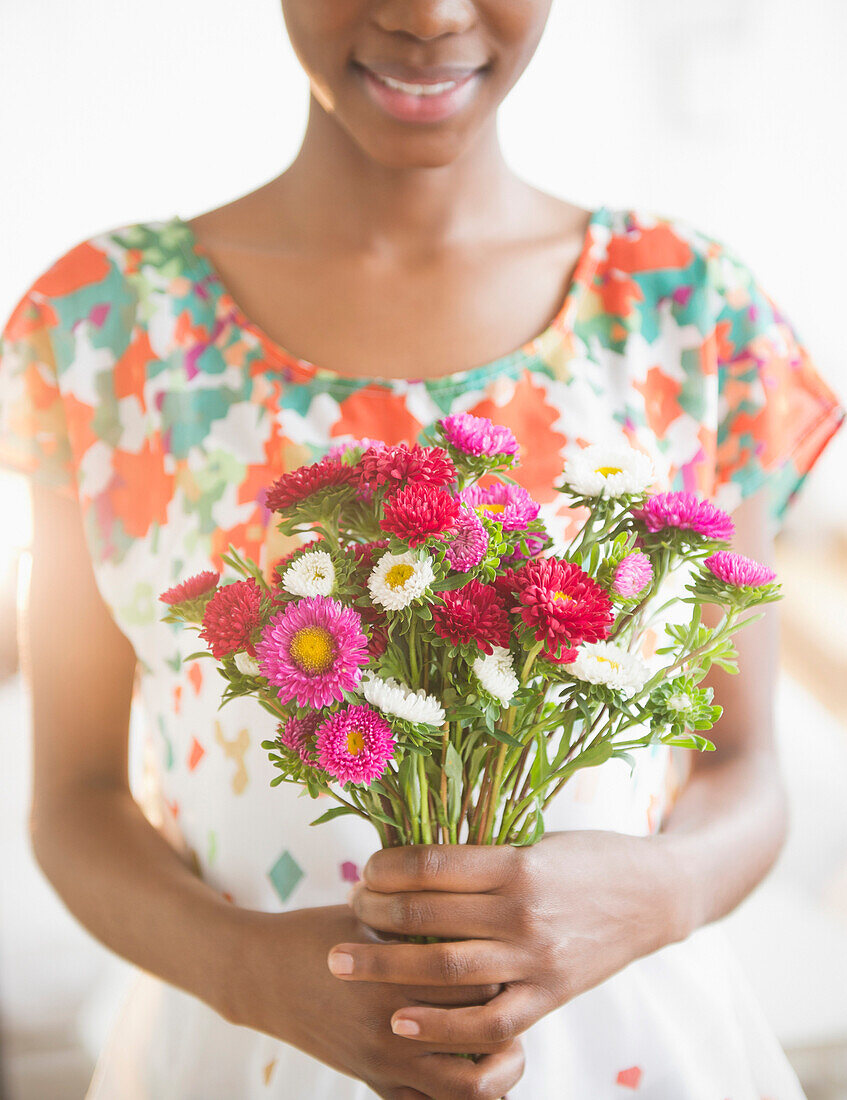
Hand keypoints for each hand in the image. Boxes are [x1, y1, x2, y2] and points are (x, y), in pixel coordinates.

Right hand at [224, 903, 524, 1099]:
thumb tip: (478, 902)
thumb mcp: (369, 915)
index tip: (504, 949)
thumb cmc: (321, 933)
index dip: (500, 964)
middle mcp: (393, 1028)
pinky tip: (472, 1063)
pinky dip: (461, 1092)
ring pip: (469, 1088)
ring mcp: (385, 1065)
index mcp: (394, 977)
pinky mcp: (375, 1085)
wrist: (264, 975)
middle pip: (482, 1031)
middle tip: (514, 988)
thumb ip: (421, 918)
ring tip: (504, 1039)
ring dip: (495, 1065)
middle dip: (506, 1011)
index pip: (477, 980)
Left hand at [333, 832, 683, 1049]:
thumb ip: (482, 857)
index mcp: (517, 863)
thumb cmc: (586, 858)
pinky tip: (401, 1021)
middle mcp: (523, 911)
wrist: (654, 896)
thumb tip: (411, 862)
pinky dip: (441, 1027)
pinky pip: (489, 1023)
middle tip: (346, 910)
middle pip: (426, 916)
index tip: (365, 870)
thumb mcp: (535, 841)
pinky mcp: (550, 996)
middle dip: (373, 914)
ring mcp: (536, 959)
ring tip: (342, 965)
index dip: (386, 868)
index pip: (431, 865)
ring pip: (447, 971)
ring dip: (385, 969)